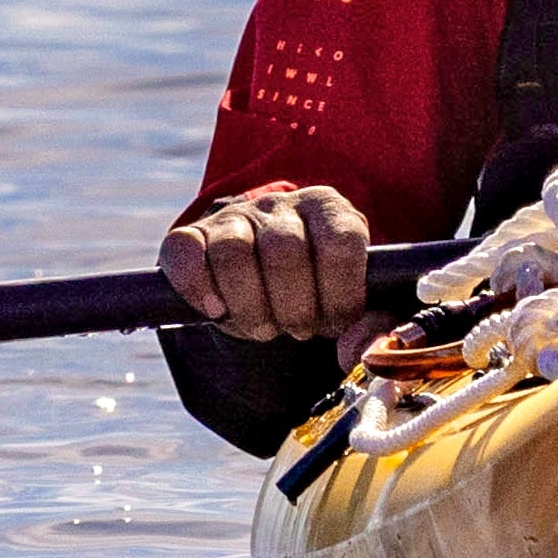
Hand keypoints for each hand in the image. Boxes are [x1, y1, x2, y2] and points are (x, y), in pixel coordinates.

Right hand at [164, 183, 384, 346]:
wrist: (267, 274)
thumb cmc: (319, 290)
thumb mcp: (354, 302)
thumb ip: (373, 327)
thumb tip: (358, 352)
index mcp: (331, 212)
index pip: (342, 242)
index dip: (340, 295)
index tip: (335, 325)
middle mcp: (282, 205)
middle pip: (284, 251)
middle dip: (294, 309)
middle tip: (298, 330)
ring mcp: (235, 217)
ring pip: (233, 251)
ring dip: (249, 306)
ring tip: (263, 326)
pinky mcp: (193, 234)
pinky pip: (185, 250)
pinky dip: (197, 287)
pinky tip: (216, 310)